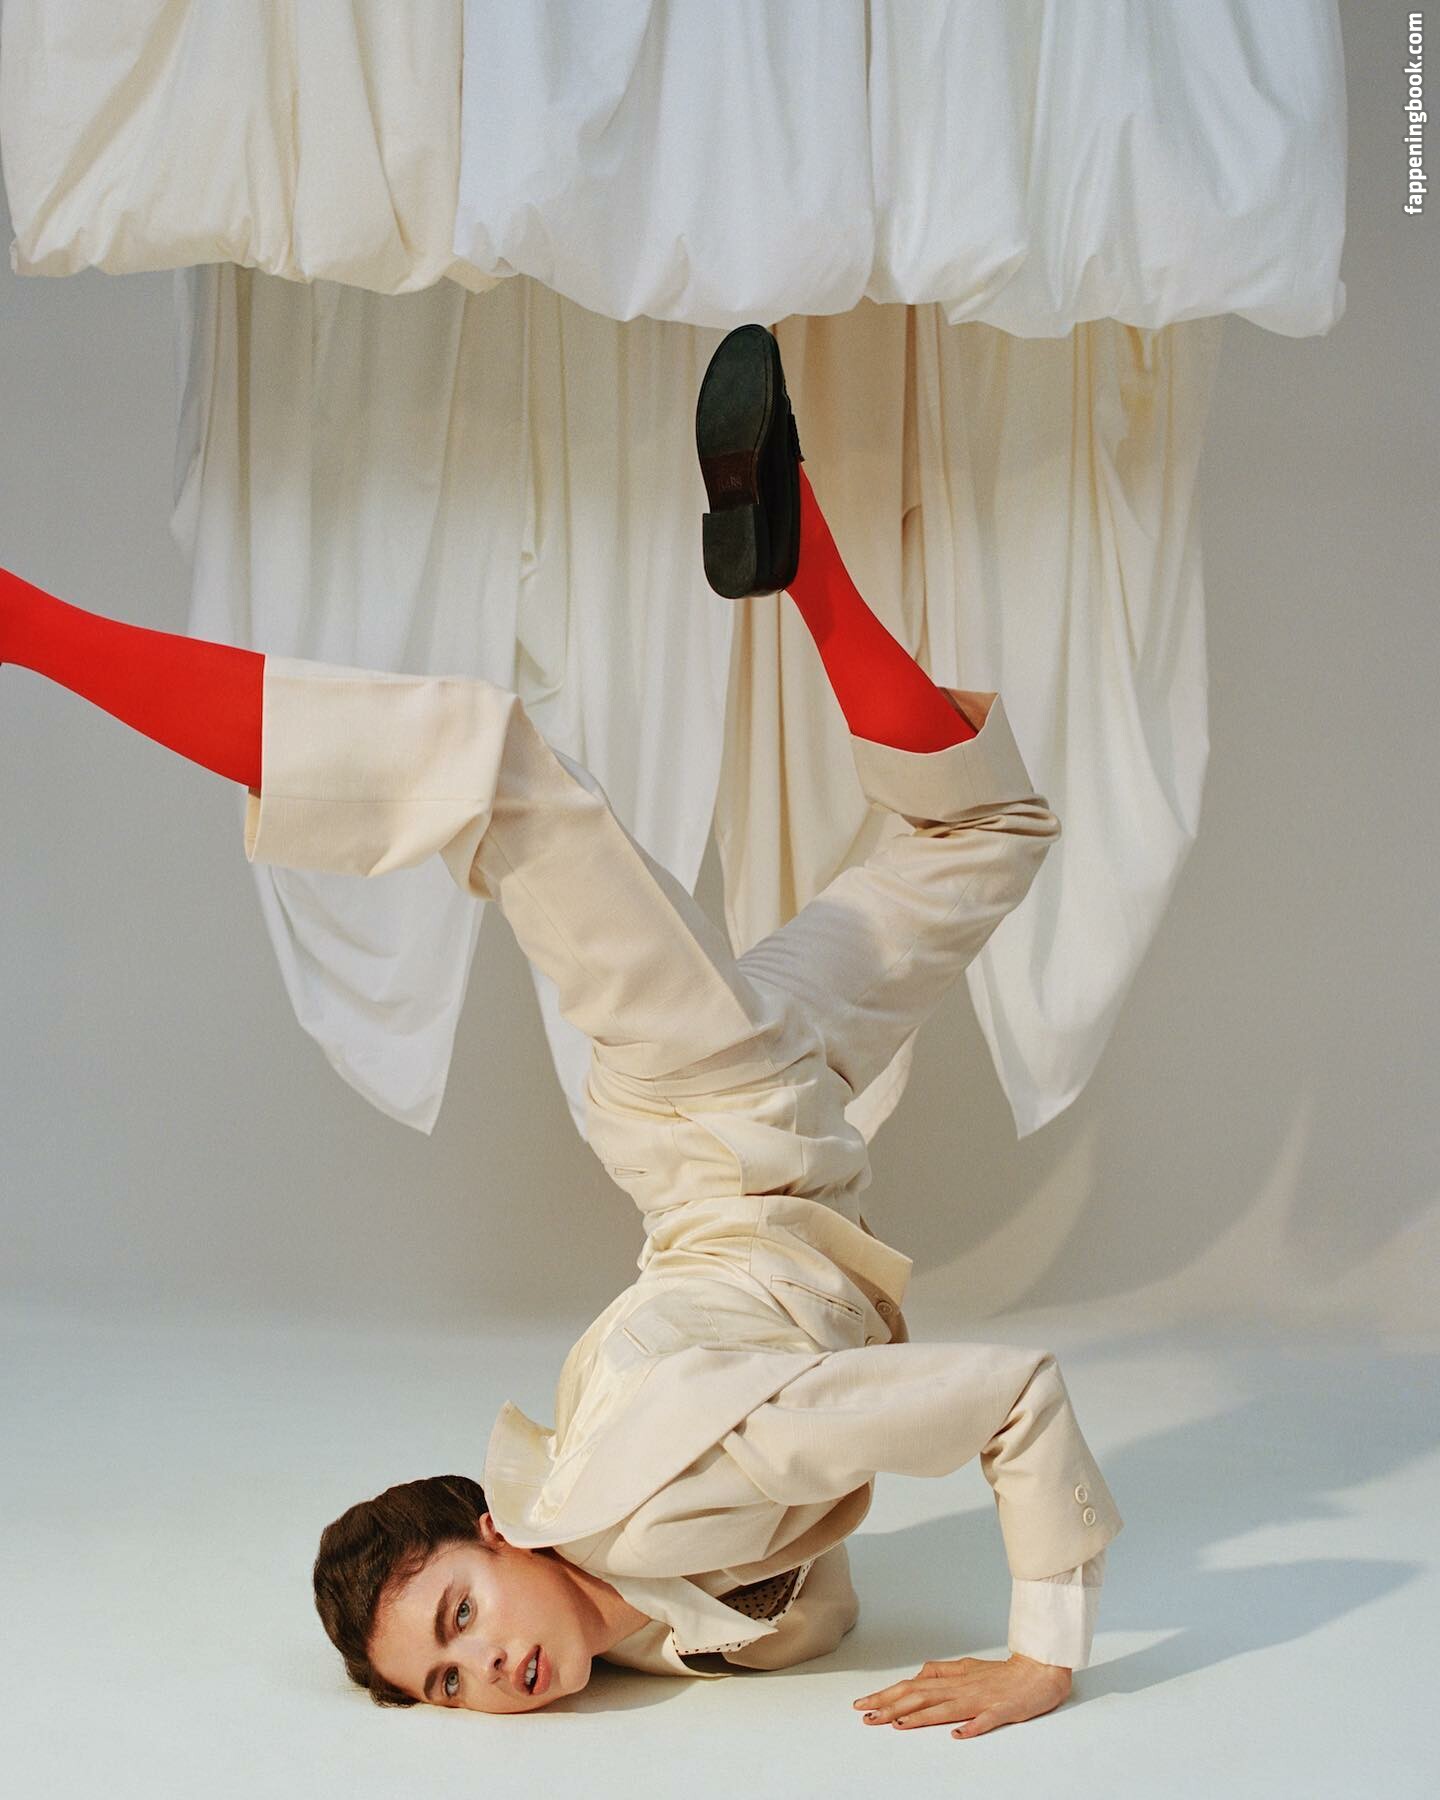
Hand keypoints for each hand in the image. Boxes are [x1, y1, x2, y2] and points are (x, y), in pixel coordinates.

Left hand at [852, 1652, 1071, 1738]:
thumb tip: (918, 1676)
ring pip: (946, 1708)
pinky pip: (986, 1720)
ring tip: (898, 1725)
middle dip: (892, 1707)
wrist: (1039, 1672)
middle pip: (921, 1697)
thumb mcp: (967, 1669)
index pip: (912, 1687)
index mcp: (952, 1680)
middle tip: (866, 1716)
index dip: (886, 1696)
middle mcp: (961, 1689)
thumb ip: (942, 1672)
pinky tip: (958, 1734)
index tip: (863, 1704)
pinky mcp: (1002, 1710)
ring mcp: (981, 1700)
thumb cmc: (1002, 1674)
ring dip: (921, 1717)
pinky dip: (972, 1726)